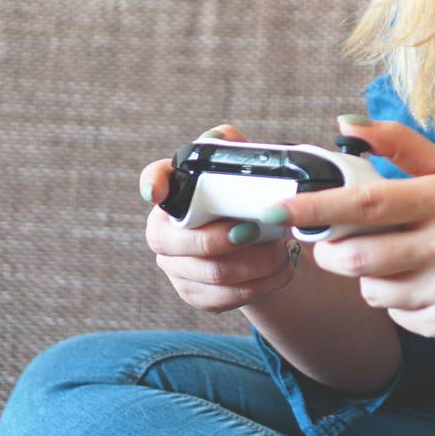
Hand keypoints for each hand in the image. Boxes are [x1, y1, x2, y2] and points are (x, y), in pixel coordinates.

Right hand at [139, 124, 297, 314]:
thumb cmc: (243, 198)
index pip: (153, 180)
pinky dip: (262, 284)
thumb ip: (230, 147)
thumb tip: (221, 139)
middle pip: (187, 242)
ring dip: (255, 263)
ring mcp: (177, 268)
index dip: (152, 184)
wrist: (258, 242)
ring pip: (214, 273)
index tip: (157, 192)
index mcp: (173, 194)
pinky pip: (227, 296)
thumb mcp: (239, 169)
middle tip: (259, 230)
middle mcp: (165, 233)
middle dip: (227, 239)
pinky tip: (282, 270)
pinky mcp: (197, 295)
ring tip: (282, 250)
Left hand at [277, 116, 434, 342]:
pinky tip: (425, 283)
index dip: (318, 208)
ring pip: (372, 291)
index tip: (281, 207)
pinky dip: (398, 301)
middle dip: (331, 252)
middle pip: (357, 258)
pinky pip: (397, 316)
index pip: (366, 205)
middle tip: (333, 243)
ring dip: (368, 277)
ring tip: (396, 259)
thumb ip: (400, 146)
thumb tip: (346, 123)